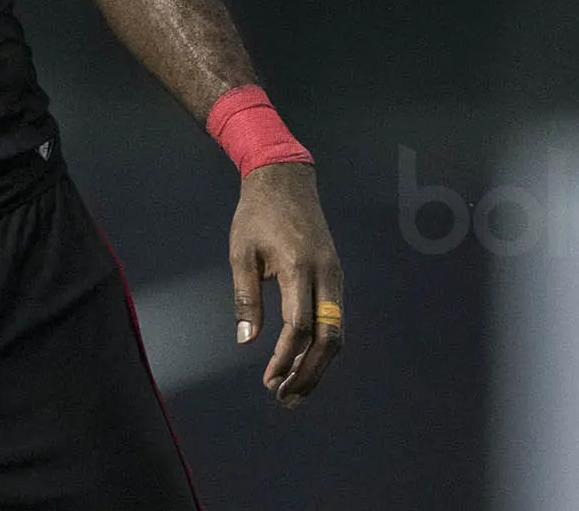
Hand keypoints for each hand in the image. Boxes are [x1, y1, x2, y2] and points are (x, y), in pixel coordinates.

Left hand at [230, 161, 342, 406]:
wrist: (286, 180)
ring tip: (293, 390)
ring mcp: (336, 277)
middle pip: (329, 338)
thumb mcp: (241, 253)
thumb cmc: (257, 215)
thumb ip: (246, 297)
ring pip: (337, 333)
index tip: (269, 380)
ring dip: (318, 366)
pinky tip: (304, 362)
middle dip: (309, 373)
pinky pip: (335, 320)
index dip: (286, 357)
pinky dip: (322, 347)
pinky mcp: (336, 278)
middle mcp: (327, 276)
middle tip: (284, 397)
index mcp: (300, 268)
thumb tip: (246, 340)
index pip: (299, 326)